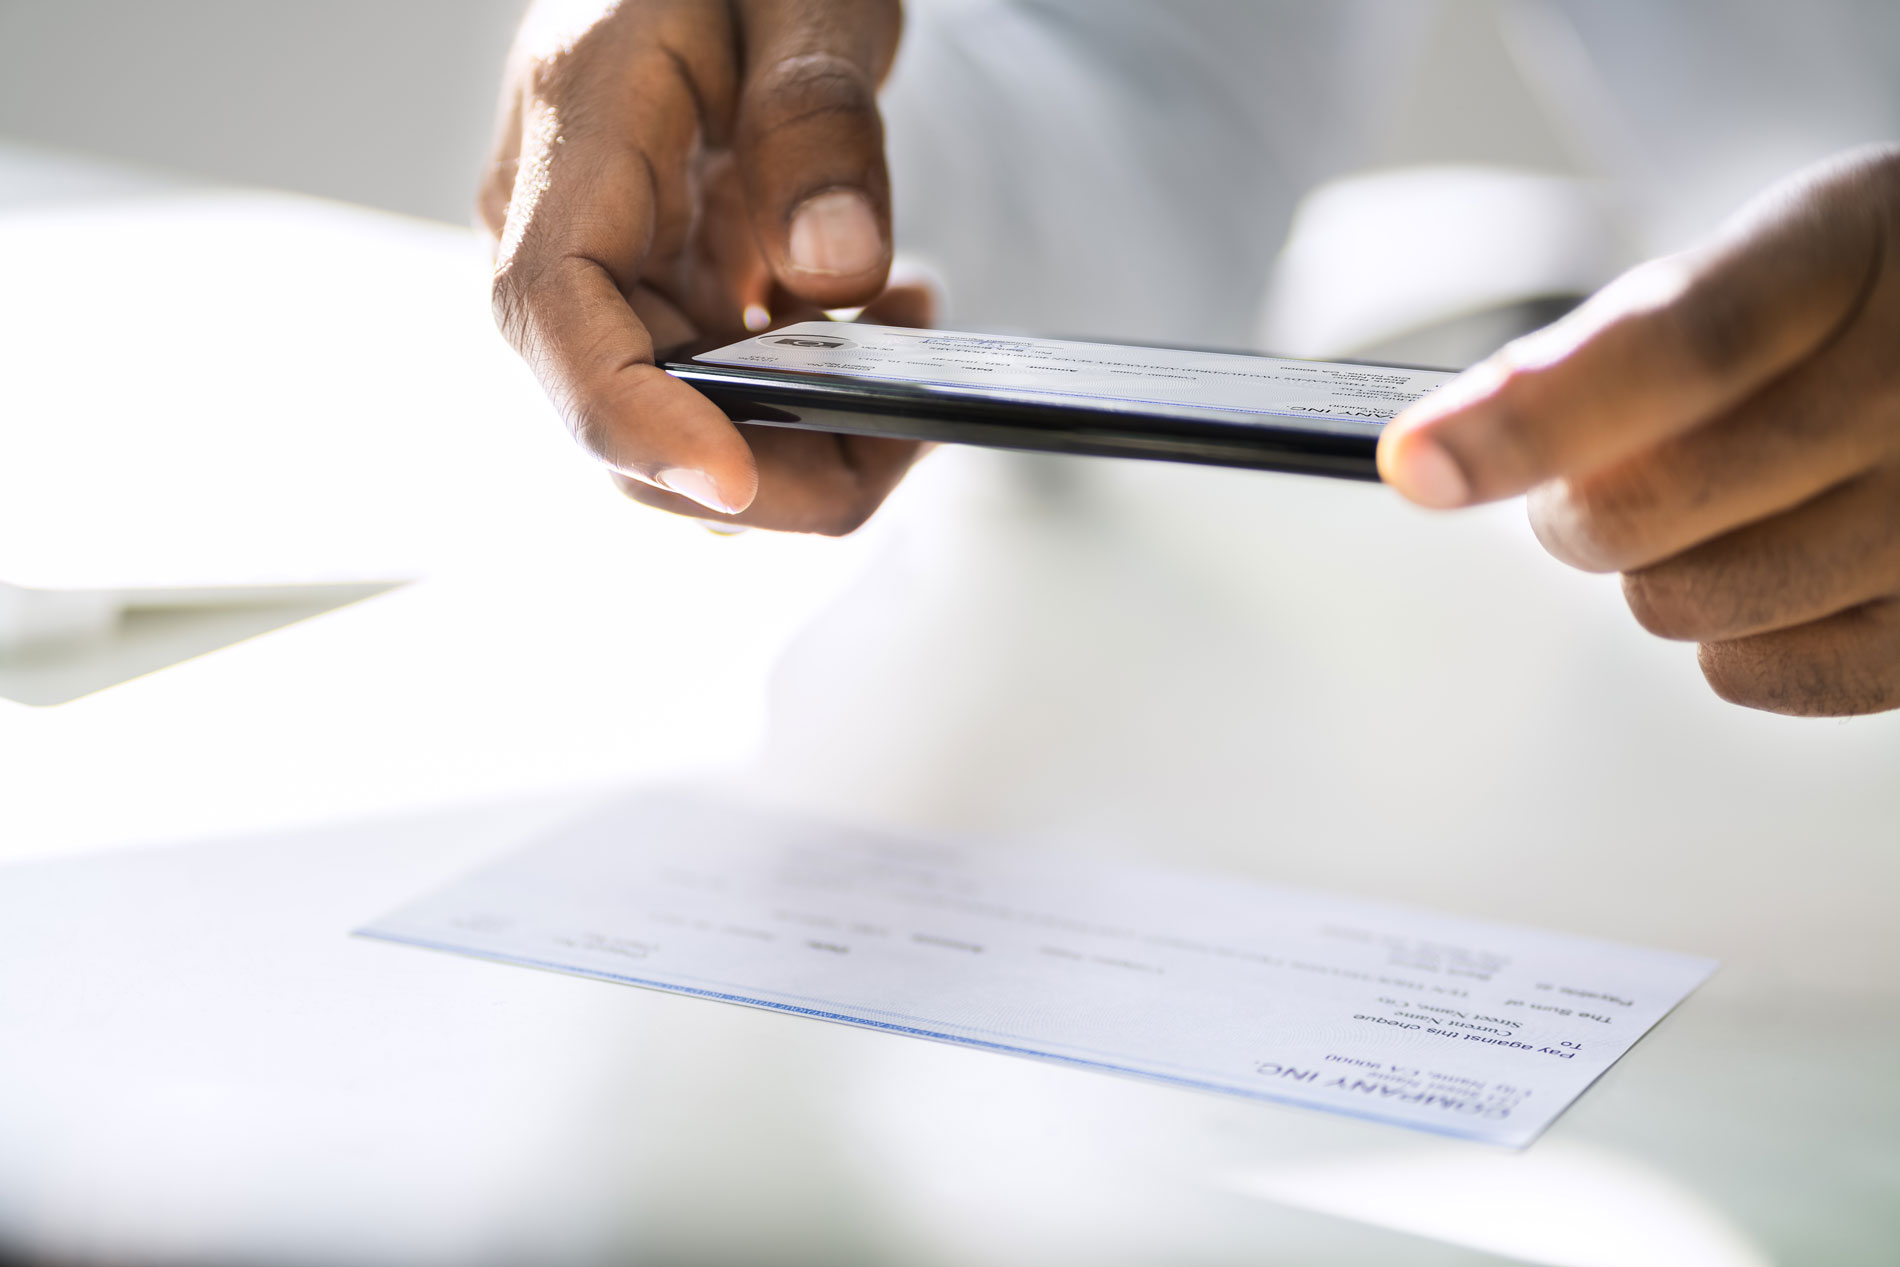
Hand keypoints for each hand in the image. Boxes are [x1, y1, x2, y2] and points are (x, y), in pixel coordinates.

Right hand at [481, 0, 921, 533]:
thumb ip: (820, 119)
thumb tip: (835, 267)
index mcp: (576, 127)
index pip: (554, 310)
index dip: (633, 419)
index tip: (735, 481)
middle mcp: (563, 216)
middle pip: (623, 402)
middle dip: (771, 457)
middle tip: (910, 423)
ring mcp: (606, 264)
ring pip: (679, 416)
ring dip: (805, 421)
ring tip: (911, 325)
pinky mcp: (658, 288)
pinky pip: (718, 380)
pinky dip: (809, 384)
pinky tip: (885, 316)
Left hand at [1379, 146, 1899, 715]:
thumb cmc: (1867, 303)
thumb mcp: (1772, 256)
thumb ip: (1624, 343)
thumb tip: (1453, 445)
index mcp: (1845, 253)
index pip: (1674, 347)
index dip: (1530, 415)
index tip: (1414, 461)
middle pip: (1642, 509)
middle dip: (1579, 504)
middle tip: (1619, 468)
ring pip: (1683, 604)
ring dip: (1664, 567)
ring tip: (1742, 500)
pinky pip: (1752, 673)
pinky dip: (1734, 636)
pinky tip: (1785, 562)